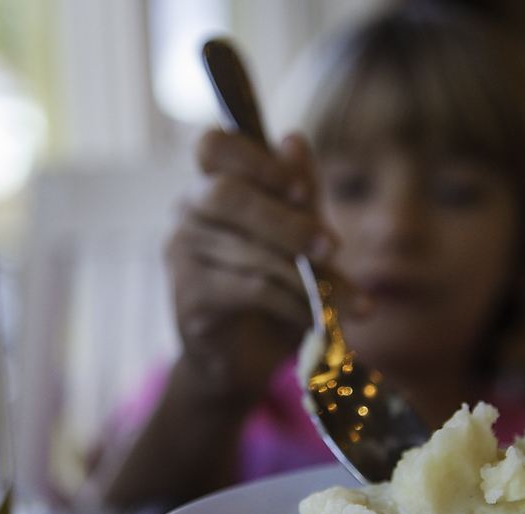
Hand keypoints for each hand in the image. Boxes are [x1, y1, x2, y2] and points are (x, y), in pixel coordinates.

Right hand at [166, 129, 334, 399]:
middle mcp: (186, 211)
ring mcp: (180, 251)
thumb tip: (293, 139)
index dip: (257, 160)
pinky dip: (292, 303)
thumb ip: (298, 195)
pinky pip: (250, 287)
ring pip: (250, 249)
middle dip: (288, 221)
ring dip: (306, 276)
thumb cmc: (271, 294)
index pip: (214, 146)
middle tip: (333, 247)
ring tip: (343, 300)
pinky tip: (316, 319)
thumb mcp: (296, 242)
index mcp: (211, 185)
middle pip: (228, 194)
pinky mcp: (188, 293)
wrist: (241, 363)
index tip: (302, 192)